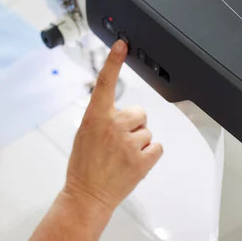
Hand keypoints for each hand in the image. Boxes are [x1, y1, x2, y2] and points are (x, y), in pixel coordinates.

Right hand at [63, 40, 162, 213]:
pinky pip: (157, 147)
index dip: (114, 61)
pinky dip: (149, 154)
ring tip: (122, 157)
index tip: (122, 45)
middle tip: (117, 143)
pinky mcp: (142, 160)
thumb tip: (120, 114)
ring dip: (139, 142)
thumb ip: (102, 119)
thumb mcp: (85, 134)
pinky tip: (134, 163)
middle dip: (133, 125)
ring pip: (147, 131)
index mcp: (95, 117)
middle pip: (139, 112)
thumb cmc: (84, 166)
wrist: (87, 195)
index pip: (105, 83)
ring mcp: (129, 143)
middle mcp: (113, 125)